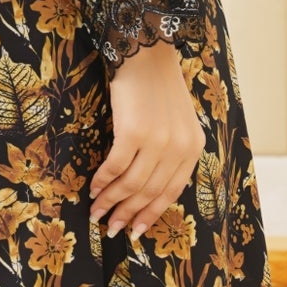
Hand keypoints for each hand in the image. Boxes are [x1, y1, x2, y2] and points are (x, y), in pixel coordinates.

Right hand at [89, 41, 204, 240]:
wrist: (148, 55)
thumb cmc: (159, 89)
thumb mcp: (178, 124)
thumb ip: (171, 154)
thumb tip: (146, 190)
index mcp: (193, 149)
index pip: (171, 192)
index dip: (151, 215)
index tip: (135, 231)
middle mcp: (179, 148)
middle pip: (150, 192)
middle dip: (127, 214)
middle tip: (110, 228)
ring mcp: (157, 141)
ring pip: (131, 184)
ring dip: (111, 202)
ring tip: (96, 212)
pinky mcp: (133, 132)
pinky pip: (115, 166)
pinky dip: (102, 181)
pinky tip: (93, 188)